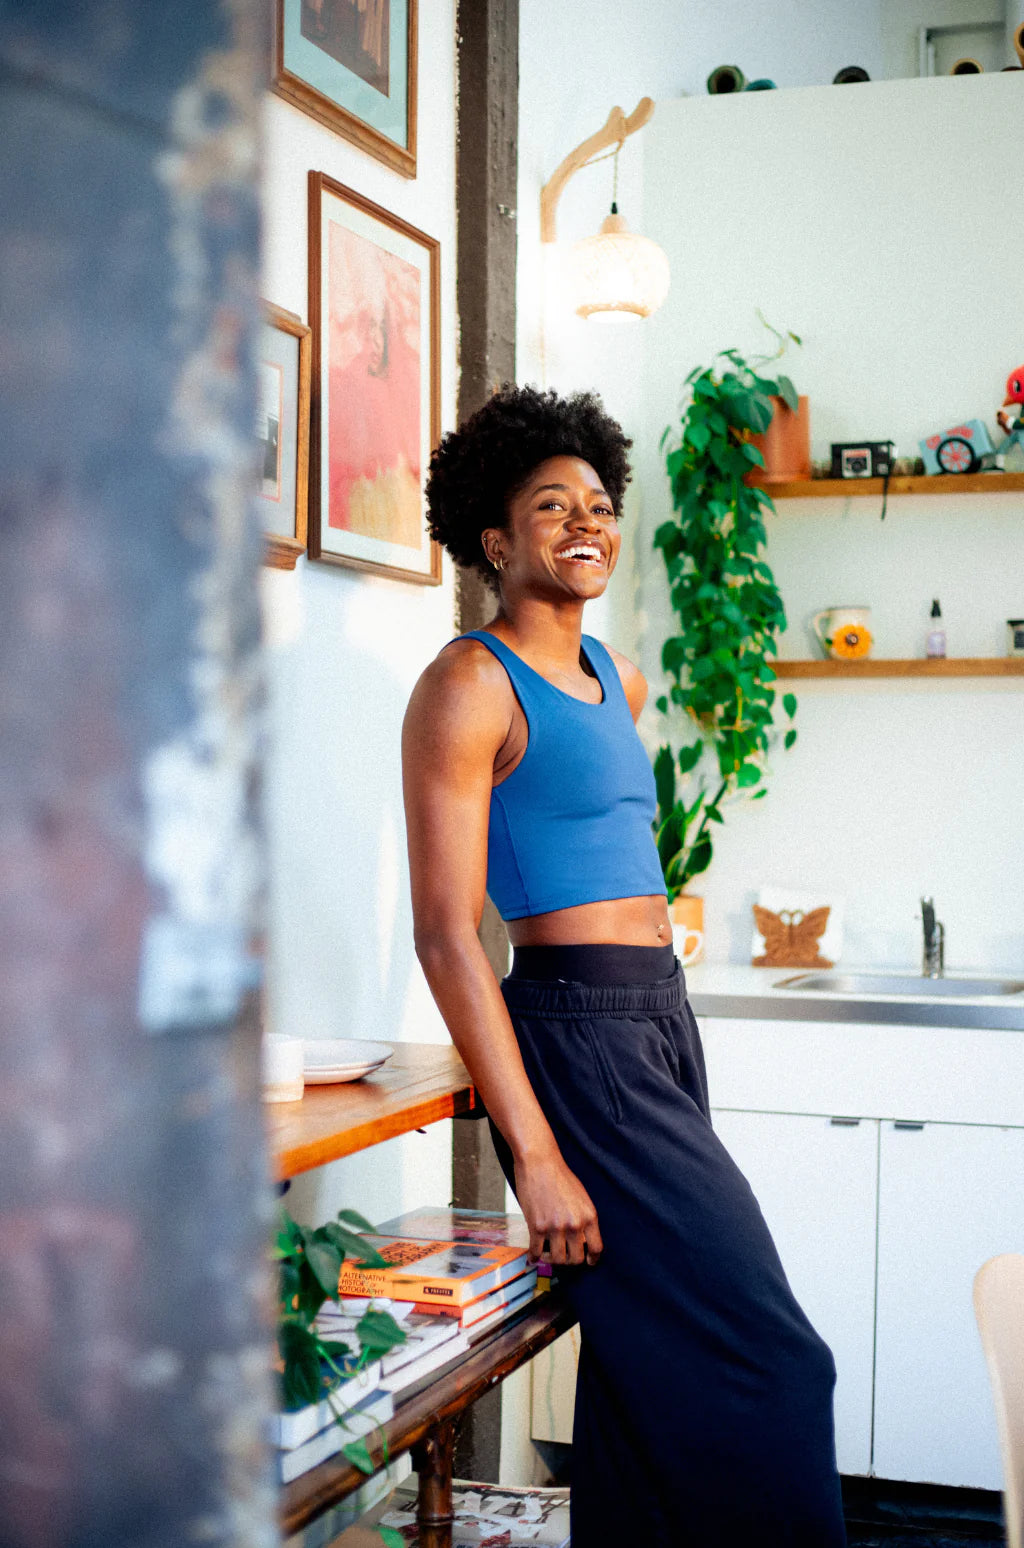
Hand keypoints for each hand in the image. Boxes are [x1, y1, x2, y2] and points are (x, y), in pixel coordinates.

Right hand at [514, 1148, 602, 1267]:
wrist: (539, 1162)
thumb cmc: (559, 1175)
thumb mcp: (581, 1197)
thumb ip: (584, 1218)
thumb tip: (582, 1239)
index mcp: (589, 1216)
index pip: (596, 1248)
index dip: (592, 1259)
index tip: (588, 1261)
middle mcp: (574, 1224)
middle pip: (576, 1259)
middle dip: (569, 1260)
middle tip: (564, 1256)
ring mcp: (555, 1227)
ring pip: (557, 1259)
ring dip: (552, 1259)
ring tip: (548, 1254)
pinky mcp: (537, 1227)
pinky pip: (537, 1251)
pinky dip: (534, 1257)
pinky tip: (533, 1257)